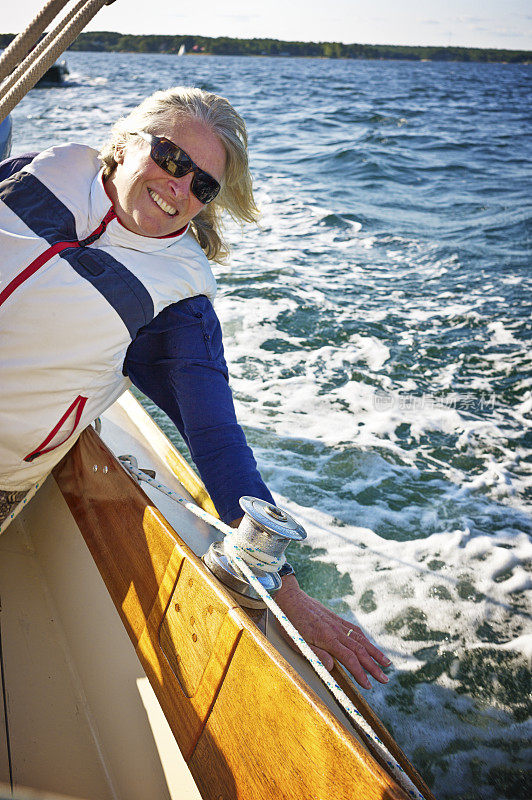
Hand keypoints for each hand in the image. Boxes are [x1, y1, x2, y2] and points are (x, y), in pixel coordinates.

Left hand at [274, 574, 390, 689]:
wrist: (290, 598)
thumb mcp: (296, 642)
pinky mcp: (336, 619)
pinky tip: (370, 645)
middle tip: (385, 679)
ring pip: (360, 639)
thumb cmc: (289, 623)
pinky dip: (365, 638)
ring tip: (386, 663)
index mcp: (326, 638)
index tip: (368, 685)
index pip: (349, 658)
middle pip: (360, 650)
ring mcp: (337, 623)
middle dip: (373, 666)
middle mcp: (335, 630)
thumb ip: (315, 654)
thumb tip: (332, 667)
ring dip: (374, 652)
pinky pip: (354, 629)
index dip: (360, 673)